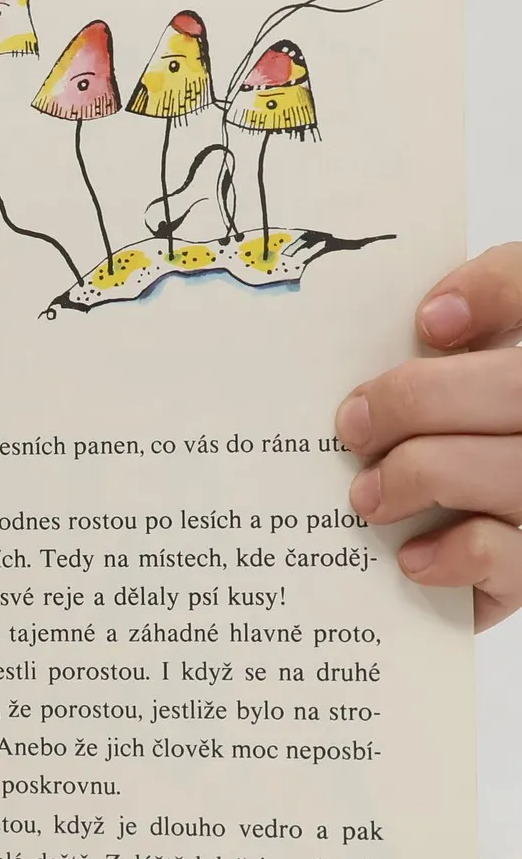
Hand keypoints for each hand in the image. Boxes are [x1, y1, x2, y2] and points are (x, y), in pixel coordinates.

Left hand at [339, 244, 521, 628]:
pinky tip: (412, 556)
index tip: (427, 320)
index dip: (493, 290)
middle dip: (417, 400)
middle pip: (516, 388)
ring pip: (507, 470)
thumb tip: (438, 317)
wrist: (509, 568)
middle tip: (353, 425)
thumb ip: (465, 335)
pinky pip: (500, 553)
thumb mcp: (456, 386)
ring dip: (416, 475)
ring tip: (367, 495)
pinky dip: (447, 553)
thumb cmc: (462, 456)